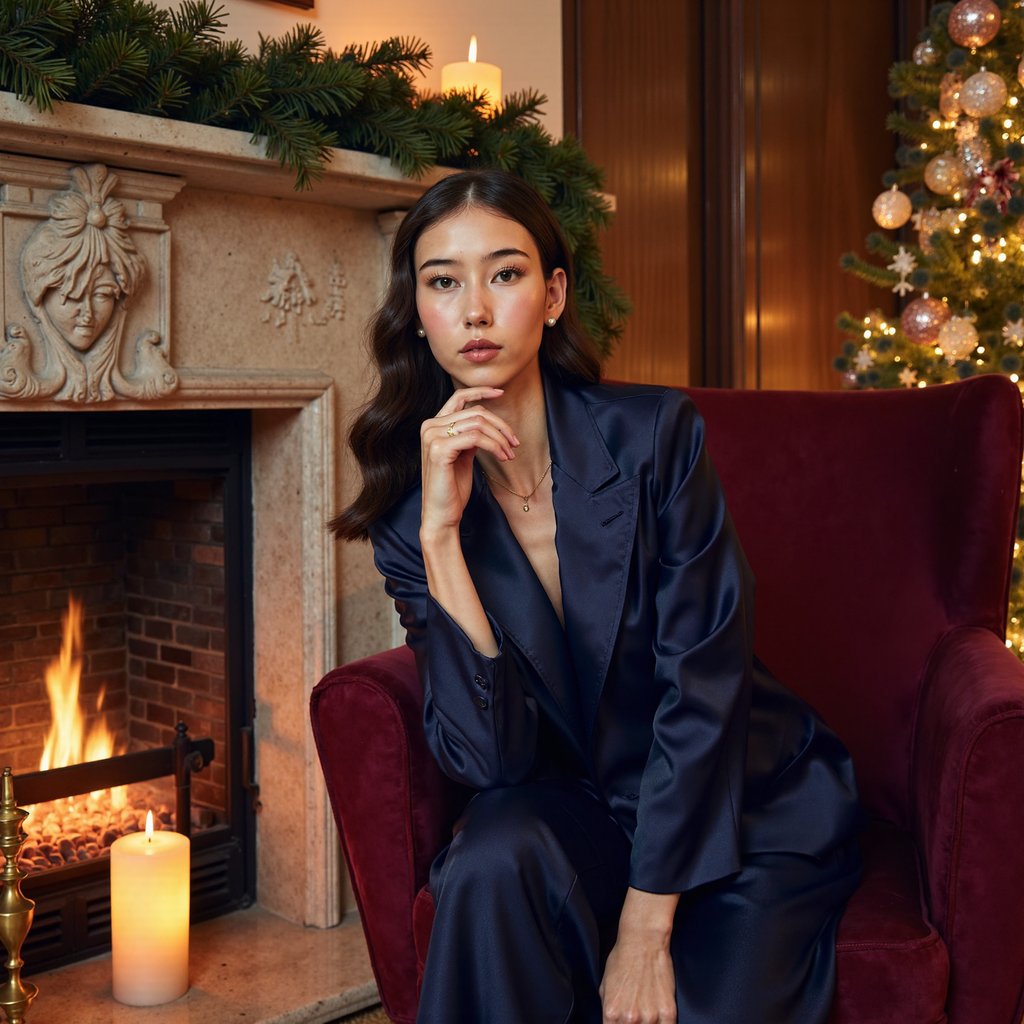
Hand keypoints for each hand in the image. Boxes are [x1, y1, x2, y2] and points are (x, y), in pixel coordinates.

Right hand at [420, 387, 518, 534]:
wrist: (441, 514)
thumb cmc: (453, 488)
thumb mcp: (463, 456)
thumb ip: (470, 436)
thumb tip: (487, 424)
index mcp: (433, 425)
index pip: (459, 397)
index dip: (481, 392)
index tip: (501, 393)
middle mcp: (429, 427)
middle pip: (476, 412)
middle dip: (501, 426)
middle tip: (514, 443)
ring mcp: (432, 437)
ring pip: (478, 424)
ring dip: (500, 438)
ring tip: (509, 454)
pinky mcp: (439, 449)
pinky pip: (476, 438)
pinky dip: (494, 446)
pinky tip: (502, 457)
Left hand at [599, 931, 676, 1023]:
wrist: (643, 941)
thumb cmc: (623, 959)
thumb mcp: (605, 987)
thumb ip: (609, 1010)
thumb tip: (614, 1023)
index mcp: (611, 1013)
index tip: (623, 1023)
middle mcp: (629, 1018)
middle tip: (635, 1016)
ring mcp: (650, 1016)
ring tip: (647, 1011)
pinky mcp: (668, 1012)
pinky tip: (658, 1016)